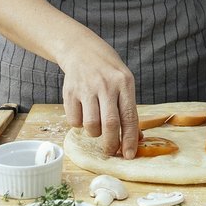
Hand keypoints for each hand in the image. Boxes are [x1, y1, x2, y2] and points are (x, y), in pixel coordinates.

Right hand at [59, 39, 139, 157]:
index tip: (129, 155)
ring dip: (95, 133)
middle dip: (111, 144)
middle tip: (111, 151)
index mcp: (124, 83)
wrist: (81, 50)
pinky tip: (83, 114)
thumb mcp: (124, 83)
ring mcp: (86, 88)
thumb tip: (136, 139)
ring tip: (97, 126)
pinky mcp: (69, 92)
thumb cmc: (108, 72)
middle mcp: (105, 85)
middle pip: (109, 124)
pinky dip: (79, 125)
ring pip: (91, 125)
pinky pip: (74, 121)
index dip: (129, 139)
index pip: (129, 117)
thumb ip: (129, 109)